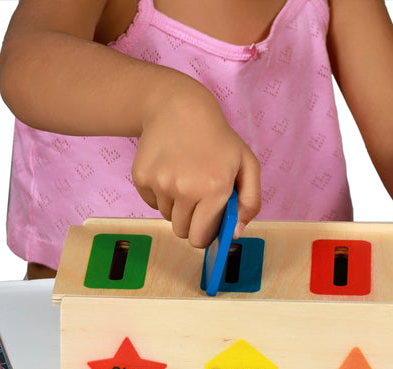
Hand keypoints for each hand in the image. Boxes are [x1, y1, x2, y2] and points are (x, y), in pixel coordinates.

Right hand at [132, 83, 261, 247]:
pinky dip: (161, 194)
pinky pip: (152, 202)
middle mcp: (184, 189)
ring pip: (166, 216)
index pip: (201, 237)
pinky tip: (170, 171)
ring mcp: (160, 183)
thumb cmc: (218, 139)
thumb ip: (251, 203)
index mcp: (214, 189)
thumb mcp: (248, 165)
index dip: (205, 234)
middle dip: (191, 222)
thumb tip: (236, 233)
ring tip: (185, 178)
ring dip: (176, 206)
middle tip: (199, 199)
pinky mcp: (141, 177)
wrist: (179, 108)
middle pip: (181, 231)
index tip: (208, 225)